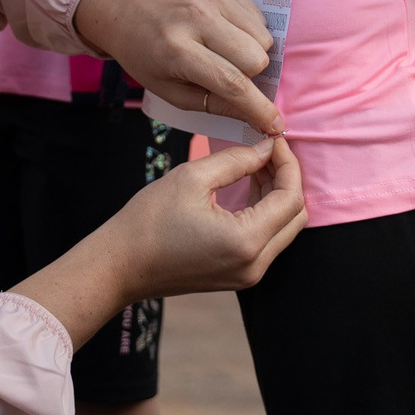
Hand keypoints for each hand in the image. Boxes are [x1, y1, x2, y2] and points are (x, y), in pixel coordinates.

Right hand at [12, 138, 308, 345]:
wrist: (119, 266)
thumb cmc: (148, 221)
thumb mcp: (192, 178)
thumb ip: (237, 159)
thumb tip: (266, 147)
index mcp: (246, 241)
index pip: (290, 196)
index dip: (287, 162)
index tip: (272, 137)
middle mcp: (255, 264)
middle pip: (295, 215)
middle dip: (287, 178)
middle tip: (266, 149)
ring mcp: (248, 275)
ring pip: (284, 229)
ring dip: (277, 195)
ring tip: (256, 163)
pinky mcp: (238, 276)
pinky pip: (267, 241)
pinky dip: (265, 213)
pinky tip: (248, 187)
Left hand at [74, 0, 279, 136]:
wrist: (130, 7)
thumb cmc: (148, 55)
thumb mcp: (171, 91)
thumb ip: (215, 105)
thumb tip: (259, 118)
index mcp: (177, 50)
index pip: (231, 82)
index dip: (258, 108)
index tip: (276, 125)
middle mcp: (196, 17)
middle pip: (256, 59)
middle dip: (251, 75)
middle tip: (227, 74)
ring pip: (263, 37)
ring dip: (252, 52)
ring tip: (224, 51)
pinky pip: (259, 17)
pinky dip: (248, 31)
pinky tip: (223, 32)